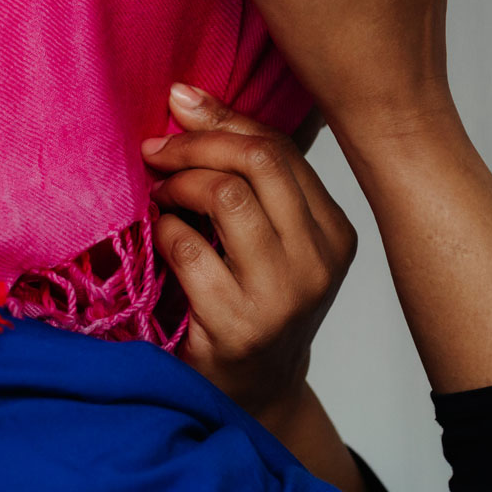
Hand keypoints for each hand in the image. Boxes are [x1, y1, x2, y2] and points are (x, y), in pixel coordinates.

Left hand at [140, 84, 357, 430]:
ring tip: (160, 193)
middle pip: (259, 161)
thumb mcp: (269, 241)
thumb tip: (186, 97)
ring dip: (179, 183)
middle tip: (156, 150)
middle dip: (196, 142)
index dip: (223, 120)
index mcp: (335, 232)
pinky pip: (190, 249)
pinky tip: (160, 236)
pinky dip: (165, 231)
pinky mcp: (239, 325)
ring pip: (227, 196)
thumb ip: (248, 179)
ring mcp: (283, 295)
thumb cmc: (253, 306)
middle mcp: (318, 260)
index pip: (281, 149)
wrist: (253, 395)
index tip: (178, 109)